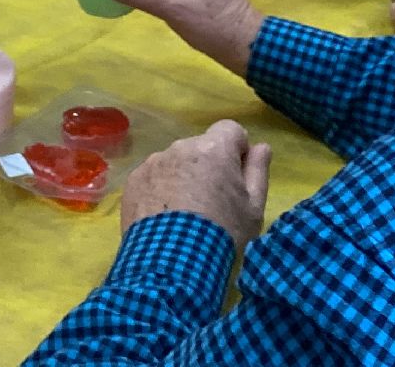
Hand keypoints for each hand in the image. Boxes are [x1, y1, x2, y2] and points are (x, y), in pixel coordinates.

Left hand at [121, 120, 271, 250]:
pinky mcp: (132, 182)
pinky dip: (160, 191)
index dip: (237, 150)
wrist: (173, 264)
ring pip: (175, 162)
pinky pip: (153, 178)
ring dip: (182, 177)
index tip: (236, 176)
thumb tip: (261, 146)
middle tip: (211, 202)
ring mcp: (152, 163)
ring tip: (184, 214)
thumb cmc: (222, 234)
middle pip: (201, 147)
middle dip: (208, 166)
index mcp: (213, 149)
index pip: (230, 129)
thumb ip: (258, 171)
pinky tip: (164, 219)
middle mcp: (180, 147)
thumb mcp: (253, 208)